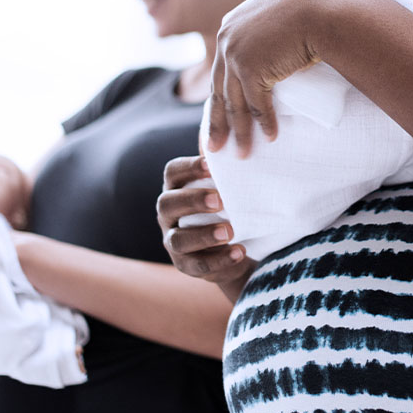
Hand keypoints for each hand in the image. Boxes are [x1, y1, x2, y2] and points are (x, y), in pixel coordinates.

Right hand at [157, 156, 254, 299]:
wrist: (237, 248)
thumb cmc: (231, 208)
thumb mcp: (230, 191)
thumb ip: (230, 174)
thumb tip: (245, 147)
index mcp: (177, 189)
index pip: (173, 172)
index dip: (189, 167)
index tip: (211, 165)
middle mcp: (168, 214)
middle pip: (167, 203)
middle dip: (193, 200)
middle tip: (220, 200)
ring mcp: (173, 241)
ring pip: (178, 239)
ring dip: (204, 235)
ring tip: (229, 232)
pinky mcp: (185, 264)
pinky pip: (197, 265)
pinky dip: (219, 260)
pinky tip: (239, 252)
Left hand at [207, 0, 325, 156]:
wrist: (323, 6)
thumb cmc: (312, 8)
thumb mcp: (282, 15)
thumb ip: (271, 30)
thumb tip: (280, 49)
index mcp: (231, 26)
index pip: (221, 69)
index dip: (220, 96)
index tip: (220, 116)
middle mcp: (227, 40)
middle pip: (219, 90)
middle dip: (217, 123)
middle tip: (214, 147)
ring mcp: (236, 54)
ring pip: (234, 103)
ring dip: (240, 133)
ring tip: (242, 154)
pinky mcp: (251, 69)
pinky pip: (256, 104)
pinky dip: (264, 124)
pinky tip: (271, 138)